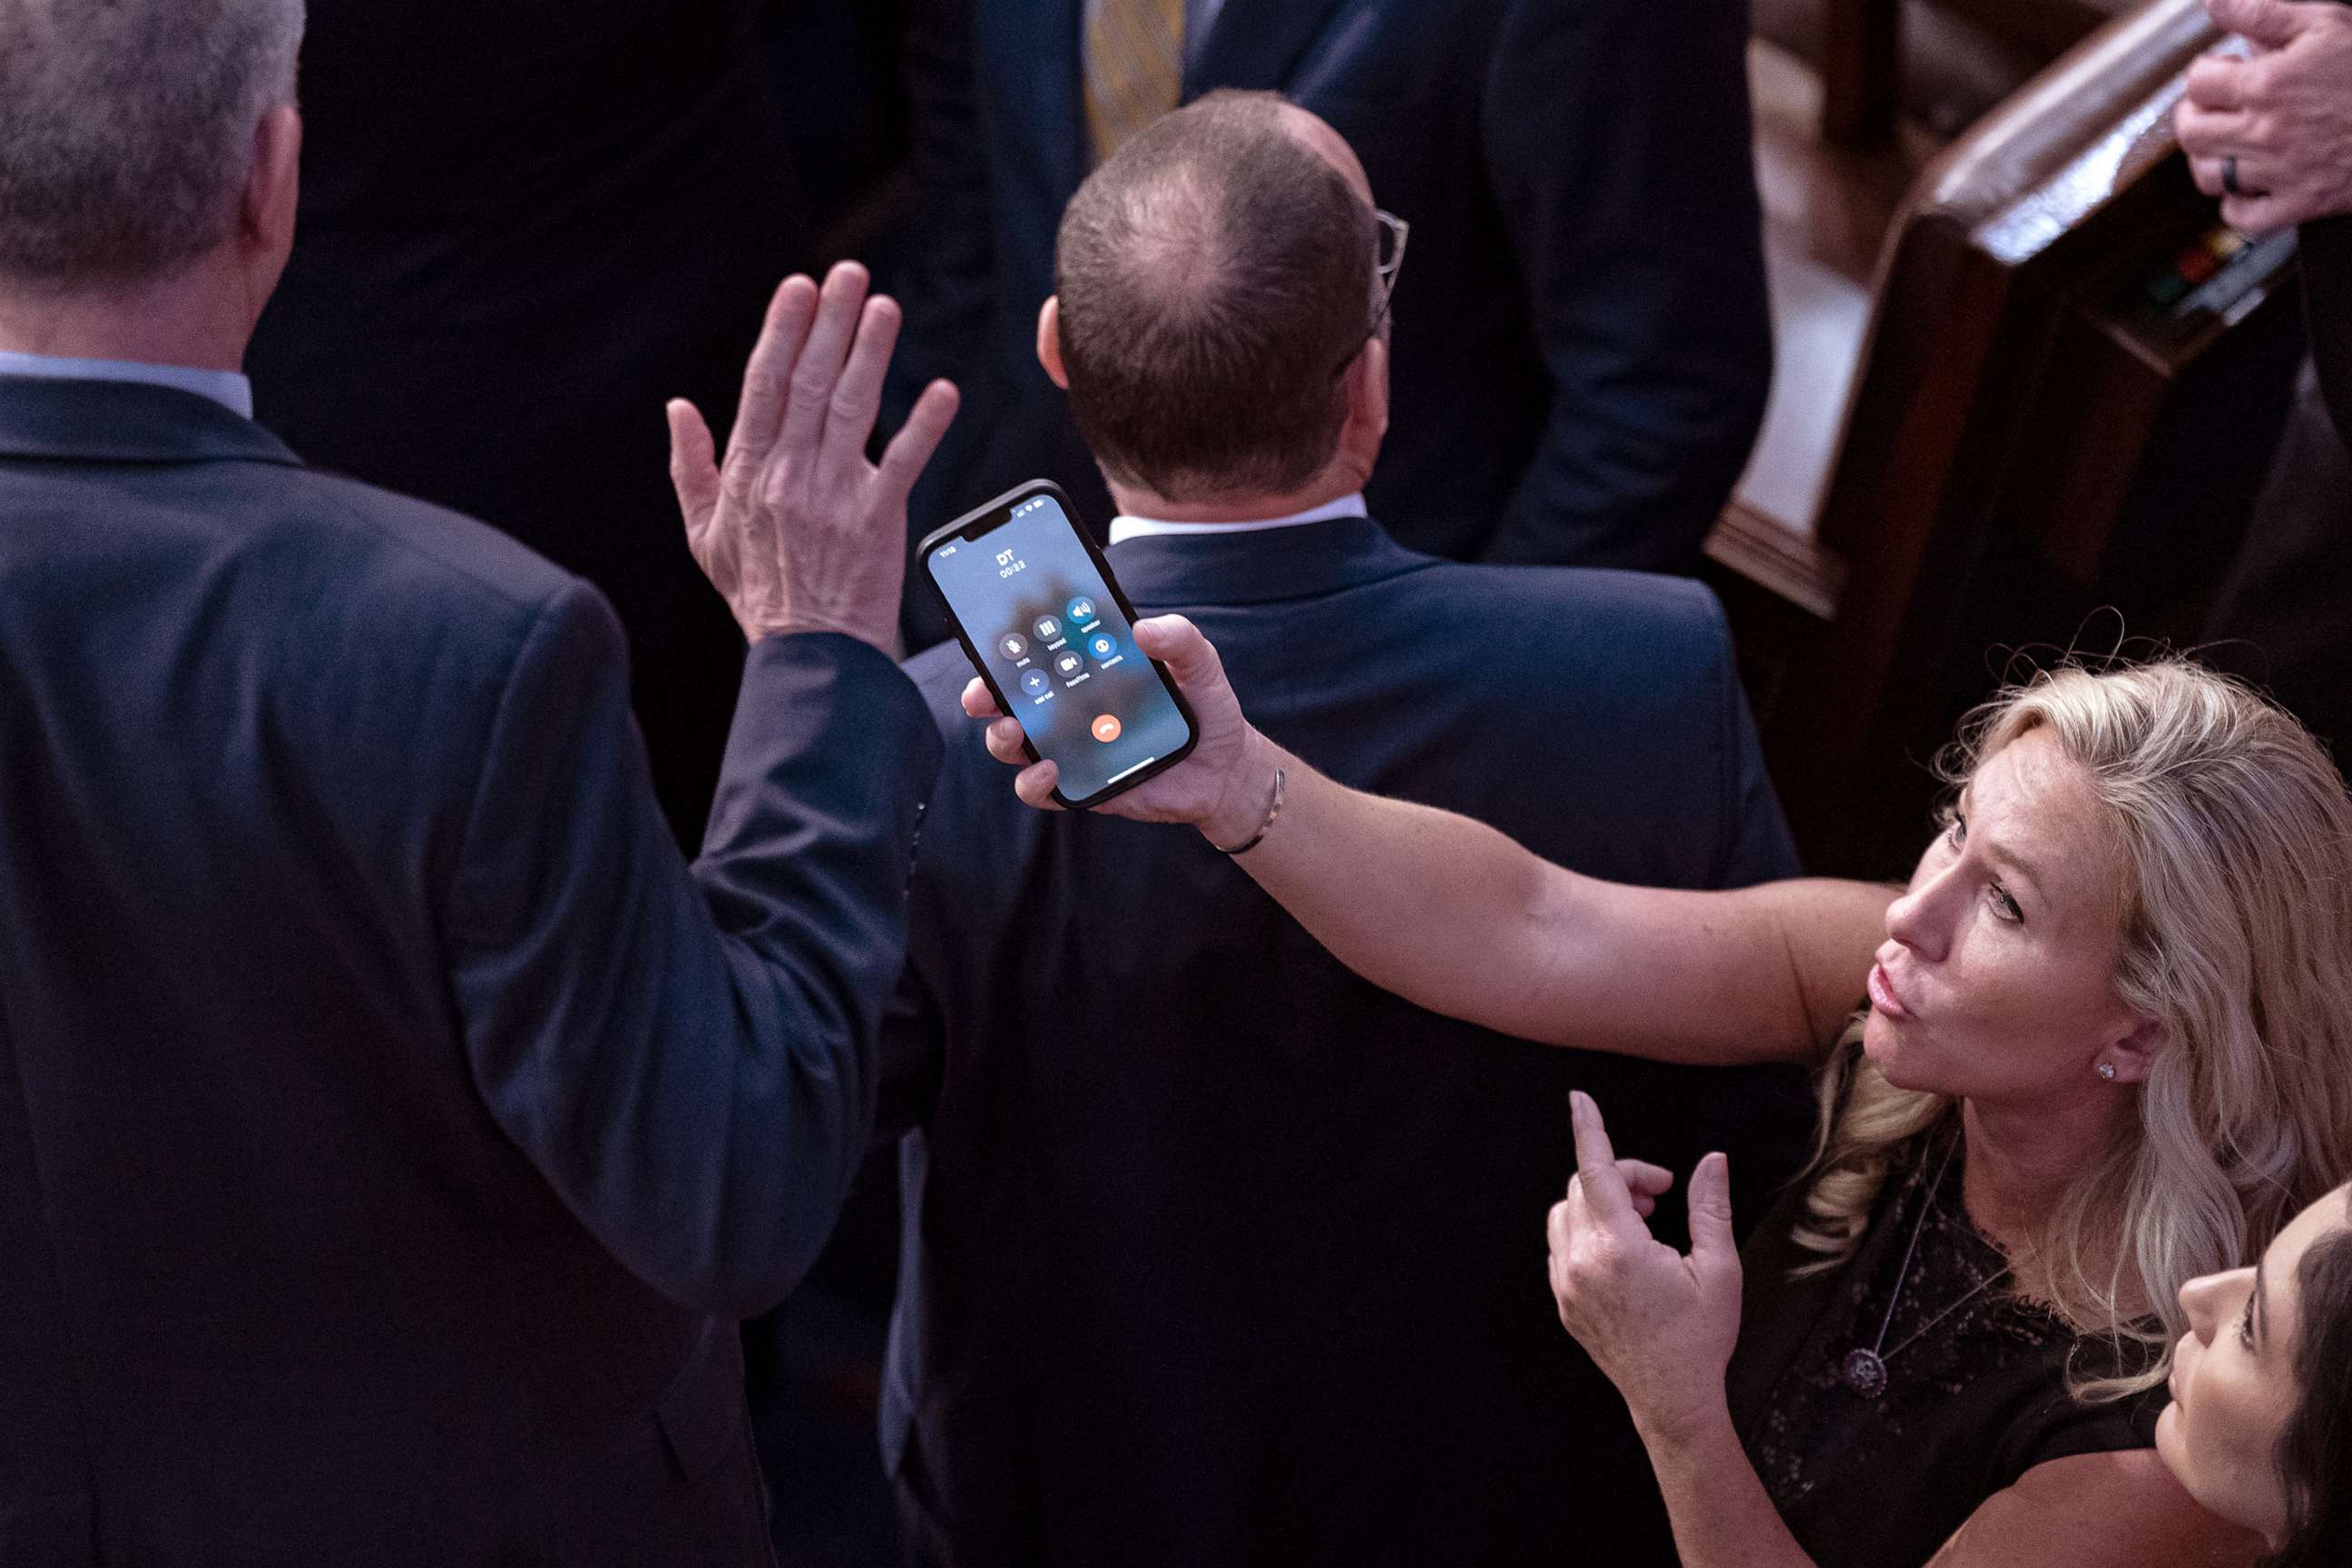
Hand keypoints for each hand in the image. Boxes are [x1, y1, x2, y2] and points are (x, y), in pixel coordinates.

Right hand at [668, 262, 959, 648]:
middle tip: (848, 274)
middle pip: (810, 382)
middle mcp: (789, 474)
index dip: (783, 330)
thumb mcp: (703, 533)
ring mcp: (834, 494)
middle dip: (830, 322)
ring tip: (884, 307)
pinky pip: (903, 462)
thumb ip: (690, 467)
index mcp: (748, 471)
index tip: (798, 287)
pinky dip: (924, 425)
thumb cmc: (759, 594)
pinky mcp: (878, 518)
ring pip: (852, 408)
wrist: (808, 654)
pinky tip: (942, 390)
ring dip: (871, 353)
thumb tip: (678, 407)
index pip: (764, 385)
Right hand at [959, 613, 1275, 841]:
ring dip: (1001, 738)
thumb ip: (1179, 639)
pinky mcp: (1079, 785)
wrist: (1226, 769)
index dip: (1005, 644)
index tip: (992, 635)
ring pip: (1013, 744)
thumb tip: (1143, 630)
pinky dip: (1034, 782)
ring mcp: (1070, 748)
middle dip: (984, 693)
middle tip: (983, 693)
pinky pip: (1040, 790)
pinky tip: (1050, 770)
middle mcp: (1069, 707)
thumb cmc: (1204, 710)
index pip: (1035, 652)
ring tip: (1015, 732)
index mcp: (1087, 669)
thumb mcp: (1199, 665)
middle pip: (1008, 699)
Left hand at [1547, 1092, 1742, 1442]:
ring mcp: (1566, 1285)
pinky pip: (1561, 1246)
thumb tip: (1712, 1161)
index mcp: (1620, 1250)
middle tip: (1661, 1194)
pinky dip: (1586, 1231)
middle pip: (1584, 1187)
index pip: (1595, 1171)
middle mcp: (1582, 1264)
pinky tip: (1623, 1250)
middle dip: (1622, 1177)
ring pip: (1566, 1214)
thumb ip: (1710, 1208)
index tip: (1578, 1098)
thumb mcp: (1719, 1269)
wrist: (1672, 1400)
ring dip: (1600, 1203)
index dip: (1589, 1130)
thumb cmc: (1700, 1338)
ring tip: (1644, 1222)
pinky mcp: (1563, 1302)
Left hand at [2177, 0, 2351, 232]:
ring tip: (2225, 142)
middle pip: (2193, 132)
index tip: (2223, 70)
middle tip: (2212, 107)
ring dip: (2208, 159)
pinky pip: (2242, 219)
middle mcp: (2265, 131)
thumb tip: (2217, 5)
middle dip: (2195, 115)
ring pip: (2209, 176)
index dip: (2206, 72)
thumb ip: (2264, 13)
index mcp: (2267, 84)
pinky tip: (2247, 187)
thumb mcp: (2327, 23)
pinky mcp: (2300, 204)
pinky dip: (2235, 206)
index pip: (2197, 82)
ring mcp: (2280, 172)